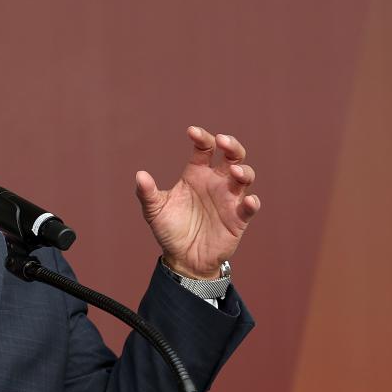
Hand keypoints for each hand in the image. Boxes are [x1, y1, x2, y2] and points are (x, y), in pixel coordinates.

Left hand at [135, 126, 259, 278]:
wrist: (182, 259)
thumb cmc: (170, 229)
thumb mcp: (154, 211)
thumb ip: (147, 193)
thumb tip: (140, 175)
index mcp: (196, 174)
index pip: (204, 149)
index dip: (202, 137)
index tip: (192, 132)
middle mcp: (216, 182)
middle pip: (232, 156)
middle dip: (231, 145)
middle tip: (223, 141)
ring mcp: (229, 199)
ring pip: (245, 177)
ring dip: (243, 172)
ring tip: (235, 173)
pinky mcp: (238, 219)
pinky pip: (249, 208)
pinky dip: (252, 203)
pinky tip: (247, 201)